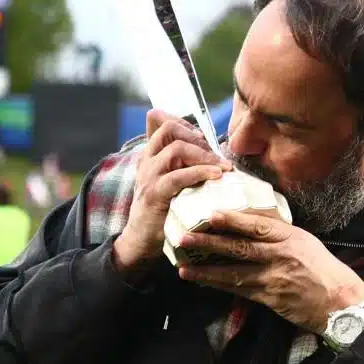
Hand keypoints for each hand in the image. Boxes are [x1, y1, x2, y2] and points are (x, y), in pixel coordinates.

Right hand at [112, 110, 232, 271]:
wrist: (141, 241)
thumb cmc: (162, 211)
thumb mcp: (171, 182)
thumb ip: (183, 165)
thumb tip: (209, 148)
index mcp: (150, 155)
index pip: (163, 122)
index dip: (187, 123)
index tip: (205, 138)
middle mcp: (147, 161)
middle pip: (170, 129)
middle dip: (197, 137)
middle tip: (215, 154)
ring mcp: (149, 176)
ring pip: (176, 148)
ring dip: (204, 155)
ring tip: (222, 166)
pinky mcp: (155, 194)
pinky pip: (178, 176)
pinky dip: (200, 172)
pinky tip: (216, 176)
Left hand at [176, 211, 363, 334]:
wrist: (340, 301)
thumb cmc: (324, 269)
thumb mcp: (306, 242)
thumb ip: (280, 235)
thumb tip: (250, 224)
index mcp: (291, 237)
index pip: (257, 225)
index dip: (233, 220)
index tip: (211, 214)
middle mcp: (281, 256)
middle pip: (239, 247)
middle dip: (209, 243)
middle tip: (184, 237)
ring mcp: (274, 279)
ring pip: (234, 272)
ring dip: (206, 270)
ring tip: (183, 267)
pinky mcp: (270, 299)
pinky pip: (240, 291)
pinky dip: (220, 286)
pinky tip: (204, 283)